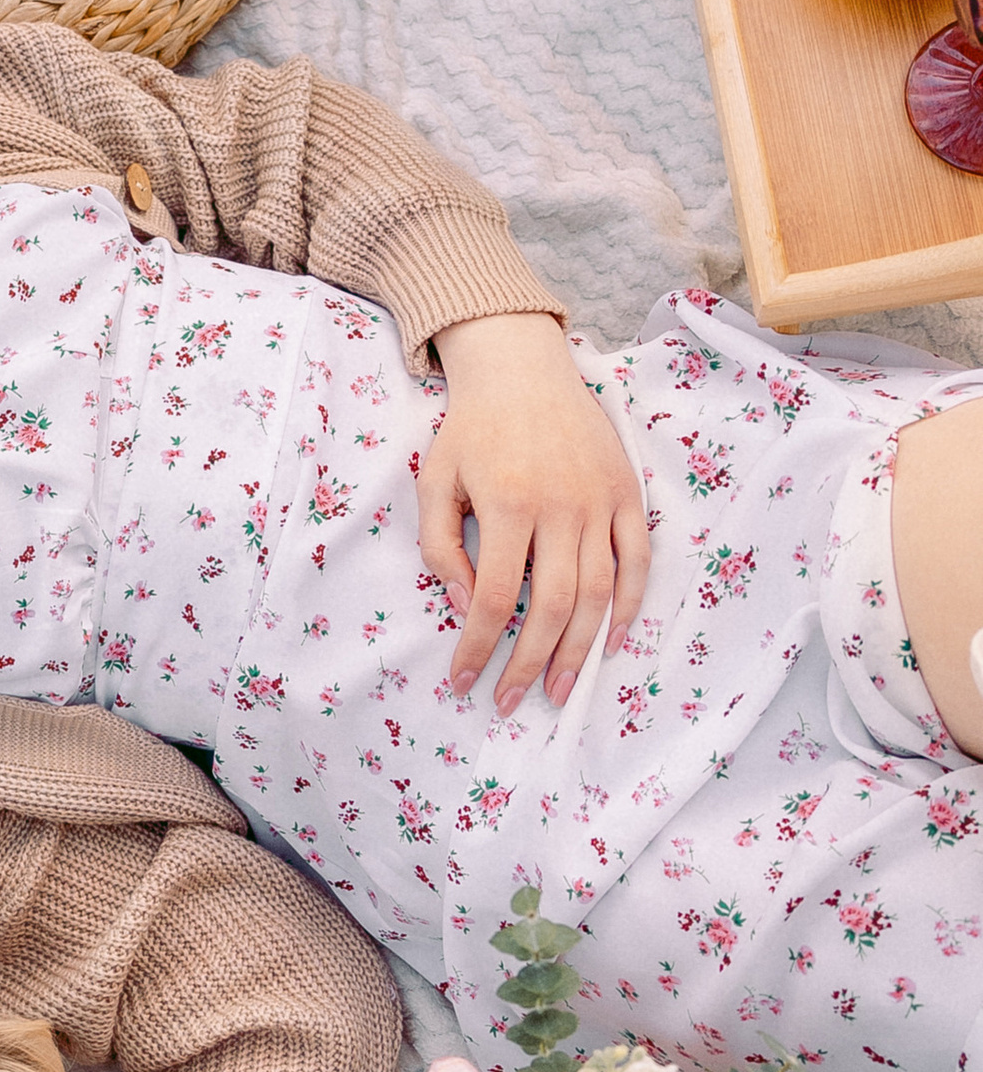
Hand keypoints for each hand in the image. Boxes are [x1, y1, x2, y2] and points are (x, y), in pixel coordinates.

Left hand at [421, 312, 650, 714]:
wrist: (522, 369)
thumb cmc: (471, 429)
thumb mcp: (434, 481)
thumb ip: (440, 547)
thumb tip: (465, 605)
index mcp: (509, 503)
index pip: (496, 597)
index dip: (479, 648)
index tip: (463, 682)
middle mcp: (561, 506)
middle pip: (553, 606)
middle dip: (530, 663)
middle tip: (513, 703)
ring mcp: (600, 501)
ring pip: (599, 592)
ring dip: (580, 649)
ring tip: (559, 689)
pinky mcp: (628, 493)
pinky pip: (637, 560)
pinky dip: (630, 605)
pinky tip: (612, 643)